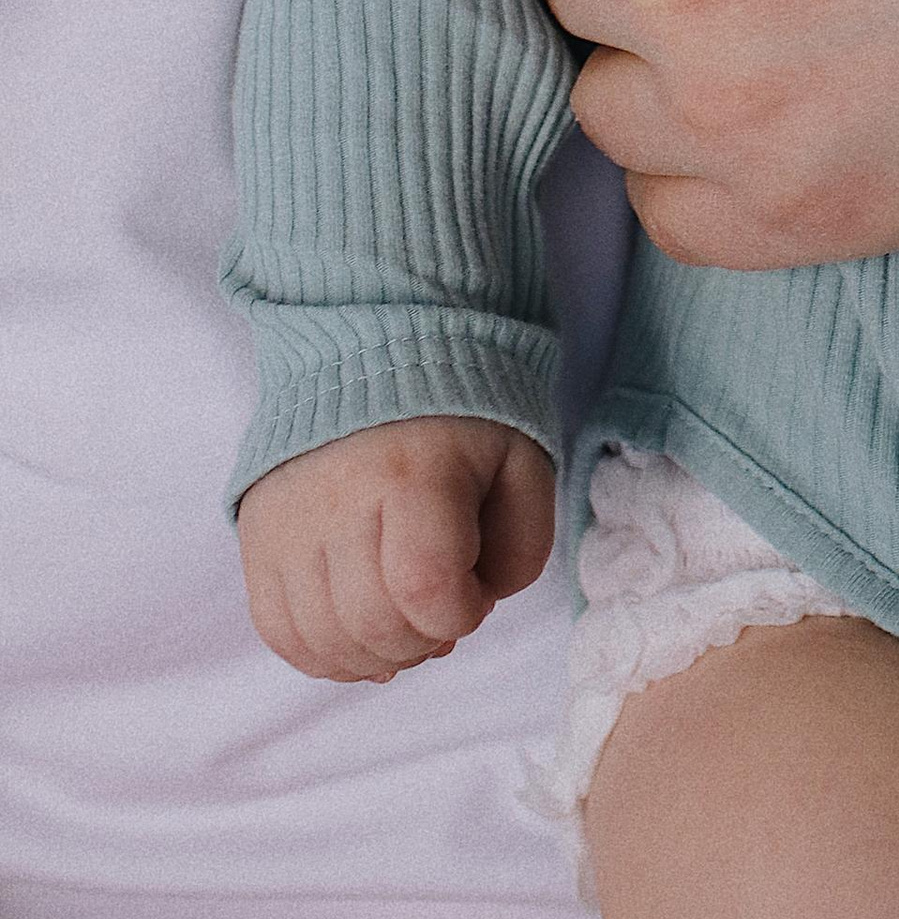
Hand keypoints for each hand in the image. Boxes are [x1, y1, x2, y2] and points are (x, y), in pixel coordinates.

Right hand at [236, 418, 554, 682]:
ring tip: (405, 623)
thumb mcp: (522, 462)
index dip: (461, 613)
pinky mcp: (257, 541)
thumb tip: (479, 606)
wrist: (376, 359)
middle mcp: (338, 503)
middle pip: (374, 625)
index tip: (476, 592)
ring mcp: (288, 526)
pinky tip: (361, 636)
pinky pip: (280, 633)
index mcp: (414, 475)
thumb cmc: (460, 419)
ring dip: (376, 656)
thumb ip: (524, 543)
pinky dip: (325, 654)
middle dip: (423, 641)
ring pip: (323, 641)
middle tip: (442, 611)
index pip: (426, 588)